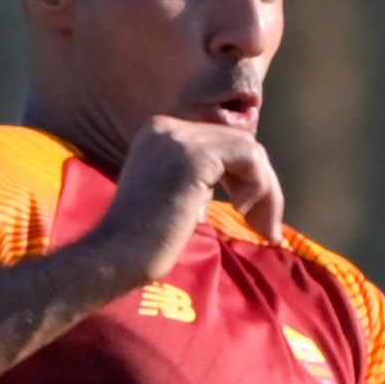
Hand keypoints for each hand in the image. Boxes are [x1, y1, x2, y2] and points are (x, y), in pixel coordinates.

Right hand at [91, 114, 288, 285]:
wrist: (117, 256)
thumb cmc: (144, 242)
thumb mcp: (176, 196)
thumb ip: (201, 177)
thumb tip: (245, 178)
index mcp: (159, 133)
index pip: (219, 142)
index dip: (243, 177)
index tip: (250, 215)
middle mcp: (167, 127)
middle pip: (237, 142)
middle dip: (261, 184)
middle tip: (266, 228)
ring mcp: (180, 139)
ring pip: (248, 150)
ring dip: (266, 190)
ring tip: (262, 227)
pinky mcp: (195, 156)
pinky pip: (250, 159)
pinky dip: (259, 187)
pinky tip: (241, 212)